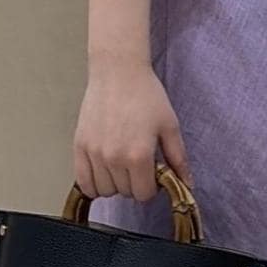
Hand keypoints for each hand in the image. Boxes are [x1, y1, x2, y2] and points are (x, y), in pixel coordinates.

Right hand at [74, 55, 193, 201]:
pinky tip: (103, 171)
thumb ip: (178, 159)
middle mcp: (113, 158)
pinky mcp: (79, 146)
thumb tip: (187, 184)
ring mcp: (94, 153)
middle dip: (134, 183)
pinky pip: (83, 182)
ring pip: (104, 190)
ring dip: (114, 183)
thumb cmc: (146, 95)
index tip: (152, 173)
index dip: (151, 186)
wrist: (118, 72)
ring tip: (121, 164)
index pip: (143, 194)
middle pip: (124, 193)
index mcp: (138, 156)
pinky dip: (93, 183)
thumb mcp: (170, 126)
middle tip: (138, 163)